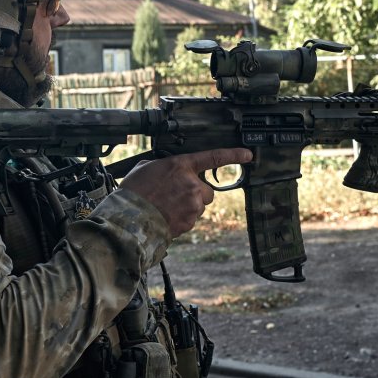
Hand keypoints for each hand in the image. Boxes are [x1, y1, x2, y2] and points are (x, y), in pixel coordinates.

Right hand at [119, 148, 252, 237]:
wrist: (130, 218)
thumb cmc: (134, 191)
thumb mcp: (146, 167)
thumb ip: (164, 166)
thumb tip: (167, 170)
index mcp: (181, 165)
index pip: (213, 157)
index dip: (233, 155)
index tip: (248, 155)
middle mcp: (192, 184)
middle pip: (207, 191)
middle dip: (196, 194)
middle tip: (175, 197)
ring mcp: (193, 205)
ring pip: (198, 206)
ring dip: (187, 207)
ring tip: (166, 208)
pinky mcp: (189, 222)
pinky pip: (190, 220)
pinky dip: (181, 220)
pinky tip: (165, 217)